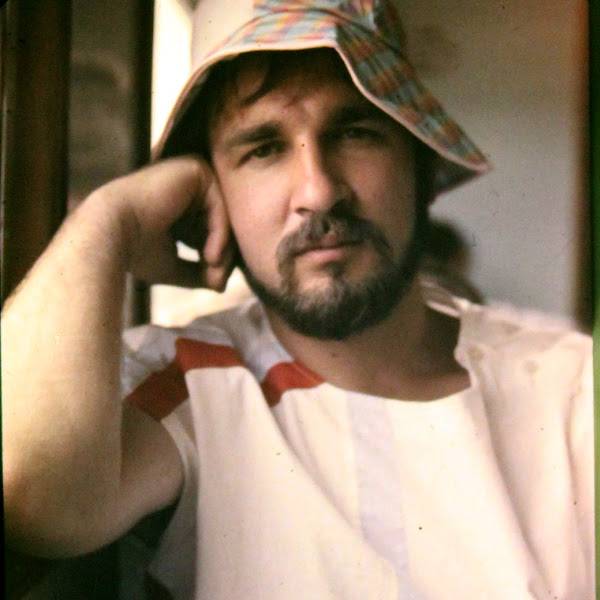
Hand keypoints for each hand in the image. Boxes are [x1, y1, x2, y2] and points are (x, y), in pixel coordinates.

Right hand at [91, 156, 233, 289]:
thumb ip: (198, 271)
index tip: (214, 281)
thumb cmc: (135, 251)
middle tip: (219, 280)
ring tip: (212, 269)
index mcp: (180, 203)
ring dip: (225, 247)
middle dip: (225, 254)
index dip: (217, 257)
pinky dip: (220, 234)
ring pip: (226, 214)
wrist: (109, 233)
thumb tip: (221, 285)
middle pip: (224, 221)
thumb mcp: (173, 264)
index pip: (213, 230)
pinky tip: (210, 256)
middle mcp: (187, 184)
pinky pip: (220, 206)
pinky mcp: (196, 169)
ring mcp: (192, 172)